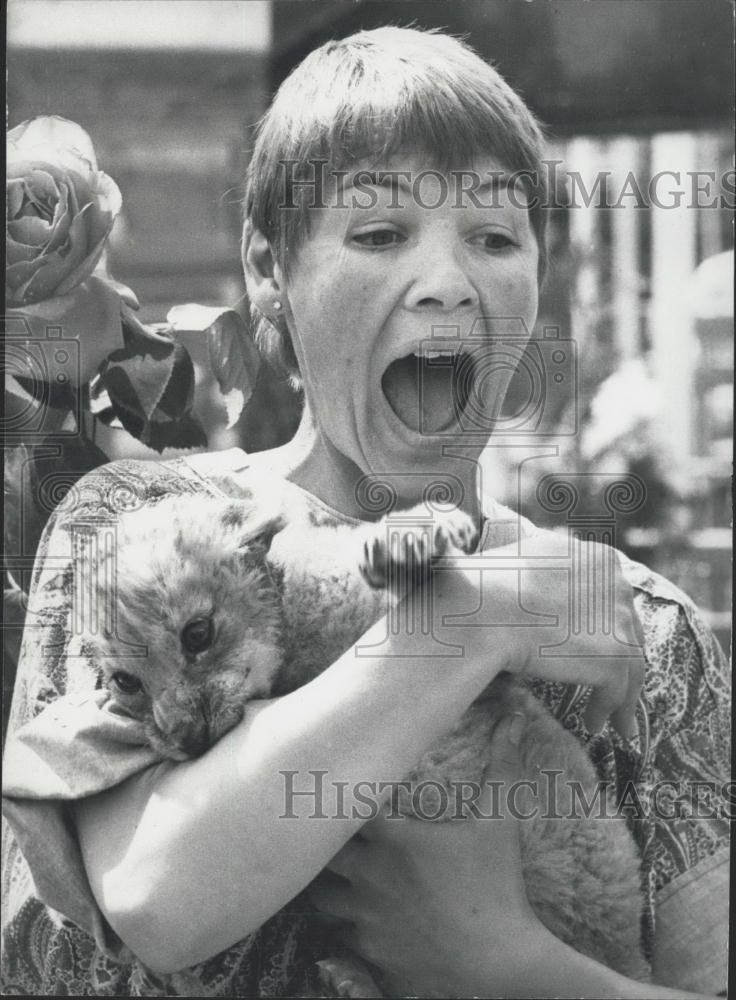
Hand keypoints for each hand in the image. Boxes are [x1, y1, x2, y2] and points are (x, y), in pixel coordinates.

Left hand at [307, 713, 546, 997]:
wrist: (504, 965)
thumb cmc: (500, 887)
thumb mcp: (501, 821)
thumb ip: (503, 764)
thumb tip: (513, 716)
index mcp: (393, 839)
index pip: (340, 805)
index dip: (340, 796)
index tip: (346, 789)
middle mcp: (367, 877)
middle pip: (319, 852)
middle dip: (327, 842)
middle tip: (342, 833)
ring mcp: (364, 919)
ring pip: (321, 896)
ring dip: (330, 884)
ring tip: (349, 875)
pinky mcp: (368, 953)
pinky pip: (338, 933)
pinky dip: (346, 922)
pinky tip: (367, 914)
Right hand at [432, 529, 645, 738]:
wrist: (485, 608)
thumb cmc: (489, 586)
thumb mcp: (529, 561)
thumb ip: (550, 571)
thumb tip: (542, 589)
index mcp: (598, 559)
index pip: (612, 599)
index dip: (607, 626)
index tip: (598, 647)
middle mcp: (617, 584)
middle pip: (628, 631)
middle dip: (622, 660)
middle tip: (614, 684)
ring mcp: (619, 621)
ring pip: (630, 665)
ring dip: (621, 695)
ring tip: (613, 720)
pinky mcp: (615, 656)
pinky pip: (617, 691)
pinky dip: (607, 711)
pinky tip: (591, 724)